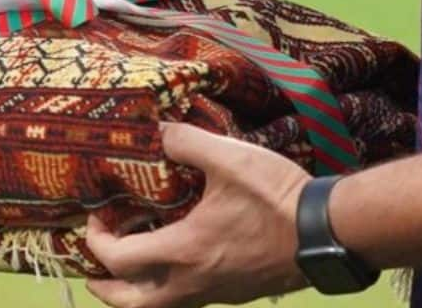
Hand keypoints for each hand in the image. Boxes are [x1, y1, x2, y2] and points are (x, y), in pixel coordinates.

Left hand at [85, 123, 310, 307]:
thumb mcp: (229, 158)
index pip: (119, 260)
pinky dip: (168, 286)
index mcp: (183, 252)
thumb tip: (159, 131)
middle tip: (94, 267)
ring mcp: (215, 292)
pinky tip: (178, 259)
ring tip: (132, 266)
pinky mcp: (235, 292)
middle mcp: (192, 282)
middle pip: (131, 303)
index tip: (94, 219)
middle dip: (105, 288)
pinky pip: (188, 299)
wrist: (327, 232)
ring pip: (161, 306)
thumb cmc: (276, 197)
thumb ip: (187, 142)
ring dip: (137, 291)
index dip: (96, 241)